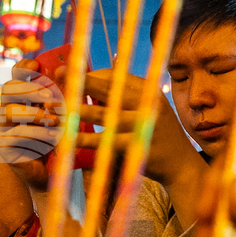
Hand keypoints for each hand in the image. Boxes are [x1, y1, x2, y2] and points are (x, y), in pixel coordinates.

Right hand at [0, 59, 63, 189]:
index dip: (23, 67)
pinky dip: (37, 133)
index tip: (37, 64)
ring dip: (36, 114)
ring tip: (56, 121)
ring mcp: (2, 128)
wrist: (50, 173)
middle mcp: (7, 110)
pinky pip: (15, 134)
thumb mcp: (61, 116)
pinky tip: (53, 137)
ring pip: (9, 111)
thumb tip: (71, 73)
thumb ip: (62, 98)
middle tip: (51, 97)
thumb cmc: (56, 141)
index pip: (15, 76)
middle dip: (30, 89)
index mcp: (21, 100)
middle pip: (8, 89)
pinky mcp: (3, 146)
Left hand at [64, 69, 202, 188]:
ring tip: (55, 108)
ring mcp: (144, 125)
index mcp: (149, 90)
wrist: (180, 164)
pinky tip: (68, 138)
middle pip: (109, 89)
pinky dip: (84, 139)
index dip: (90, 74)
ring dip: (76, 110)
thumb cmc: (157, 134)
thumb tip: (90, 83)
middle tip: (58, 75)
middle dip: (80, 81)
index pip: (115, 76)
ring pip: (103, 114)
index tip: (71, 73)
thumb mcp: (148, 108)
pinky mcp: (137, 146)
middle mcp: (148, 103)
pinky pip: (105, 141)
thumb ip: (125, 96)